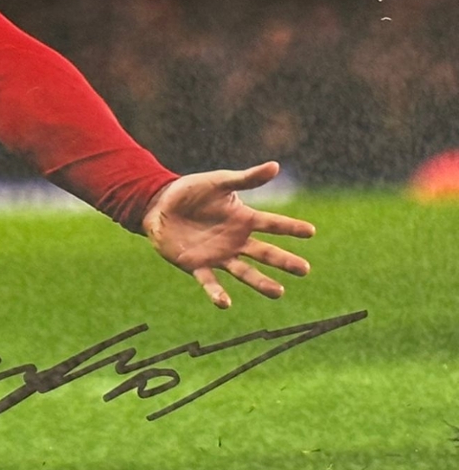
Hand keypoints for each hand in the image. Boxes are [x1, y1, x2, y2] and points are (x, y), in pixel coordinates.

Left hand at [141, 161, 314, 309]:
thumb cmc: (190, 191)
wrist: (158, 205)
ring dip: (261, 282)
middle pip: (265, 252)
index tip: (311, 231)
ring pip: (245, 272)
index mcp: (243, 219)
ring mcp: (219, 255)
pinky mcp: (197, 266)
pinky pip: (209, 282)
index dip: (291, 227)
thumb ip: (246, 178)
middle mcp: (236, 241)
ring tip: (279, 292)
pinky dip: (216, 293)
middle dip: (285, 261)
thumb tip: (276, 166)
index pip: (272, 224)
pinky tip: (225, 303)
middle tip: (305, 270)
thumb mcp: (218, 182)